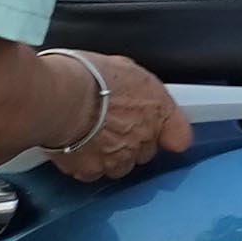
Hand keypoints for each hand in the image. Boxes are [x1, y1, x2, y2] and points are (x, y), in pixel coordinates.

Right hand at [45, 53, 191, 184]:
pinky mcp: (92, 171)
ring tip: (90, 137)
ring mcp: (119, 159)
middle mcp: (144, 139)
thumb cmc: (90, 76)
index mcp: (159, 110)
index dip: (170, 135)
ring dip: (110, 156)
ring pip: (120, 166)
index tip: (162, 132)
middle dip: (132, 142)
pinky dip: (84, 164)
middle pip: (145, 152)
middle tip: (111, 126)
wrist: (60, 98)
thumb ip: (136, 87)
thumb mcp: (124, 67)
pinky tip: (74, 147)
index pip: (180, 136)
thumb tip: (129, 87)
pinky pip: (92, 173)